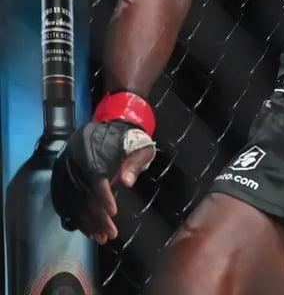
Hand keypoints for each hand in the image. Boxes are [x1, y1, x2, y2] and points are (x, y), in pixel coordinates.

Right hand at [52, 120, 155, 243]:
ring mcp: (64, 170)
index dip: (103, 196)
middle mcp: (72, 160)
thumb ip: (134, 162)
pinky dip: (75, 218)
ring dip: (86, 222)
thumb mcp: (138, 146)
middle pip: (82, 194)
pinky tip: (87, 231)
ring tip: (102, 238)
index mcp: (91, 148)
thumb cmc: (128, 139)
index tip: (114, 212)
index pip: (95, 176)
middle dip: (96, 217)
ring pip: (72, 202)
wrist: (110, 128)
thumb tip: (127, 182)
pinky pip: (64, 203)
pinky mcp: (61, 179)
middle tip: (111, 235)